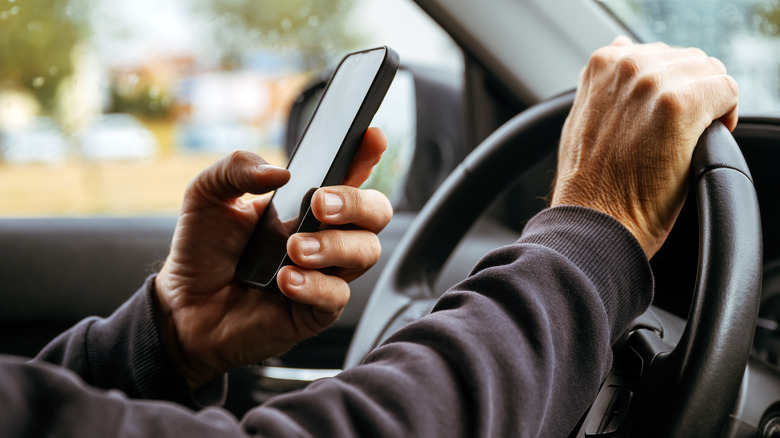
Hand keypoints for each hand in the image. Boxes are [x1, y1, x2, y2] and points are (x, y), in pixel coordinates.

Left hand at [154, 128, 392, 388]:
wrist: (182, 307)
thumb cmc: (202, 249)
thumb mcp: (207, 195)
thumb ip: (237, 168)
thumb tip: (280, 173)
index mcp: (306, 202)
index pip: (351, 173)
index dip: (367, 154)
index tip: (370, 137)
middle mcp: (325, 235)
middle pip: (377, 213)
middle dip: (357, 203)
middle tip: (319, 204)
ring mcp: (325, 273)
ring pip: (367, 252)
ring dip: (335, 245)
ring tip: (292, 248)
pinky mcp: (316, 310)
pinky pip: (337, 295)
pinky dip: (314, 285)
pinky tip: (283, 281)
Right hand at [552, 37, 738, 257]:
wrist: (593, 220)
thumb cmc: (588, 184)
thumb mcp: (582, 120)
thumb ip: (604, 85)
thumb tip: (622, 51)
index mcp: (603, 64)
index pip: (660, 55)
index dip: (668, 89)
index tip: (660, 120)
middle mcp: (627, 65)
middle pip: (689, 59)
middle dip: (691, 92)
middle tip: (676, 134)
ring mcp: (653, 82)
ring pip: (710, 72)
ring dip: (708, 104)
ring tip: (687, 138)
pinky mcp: (680, 104)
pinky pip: (726, 92)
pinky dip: (725, 116)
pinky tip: (700, 141)